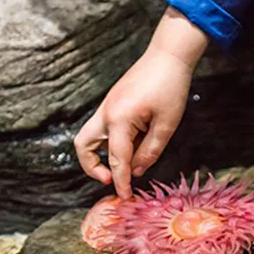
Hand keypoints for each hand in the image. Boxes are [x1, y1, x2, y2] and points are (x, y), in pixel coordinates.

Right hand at [74, 7, 208, 198]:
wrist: (167, 55)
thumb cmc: (170, 87)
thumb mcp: (166, 125)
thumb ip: (149, 152)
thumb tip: (135, 171)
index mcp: (119, 119)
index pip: (117, 159)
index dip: (120, 182)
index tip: (124, 197)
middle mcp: (106, 113)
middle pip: (84, 147)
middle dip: (93, 168)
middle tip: (112, 180)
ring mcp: (106, 107)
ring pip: (89, 138)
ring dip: (99, 156)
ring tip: (122, 165)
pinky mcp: (111, 104)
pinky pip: (103, 130)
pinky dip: (111, 143)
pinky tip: (133, 146)